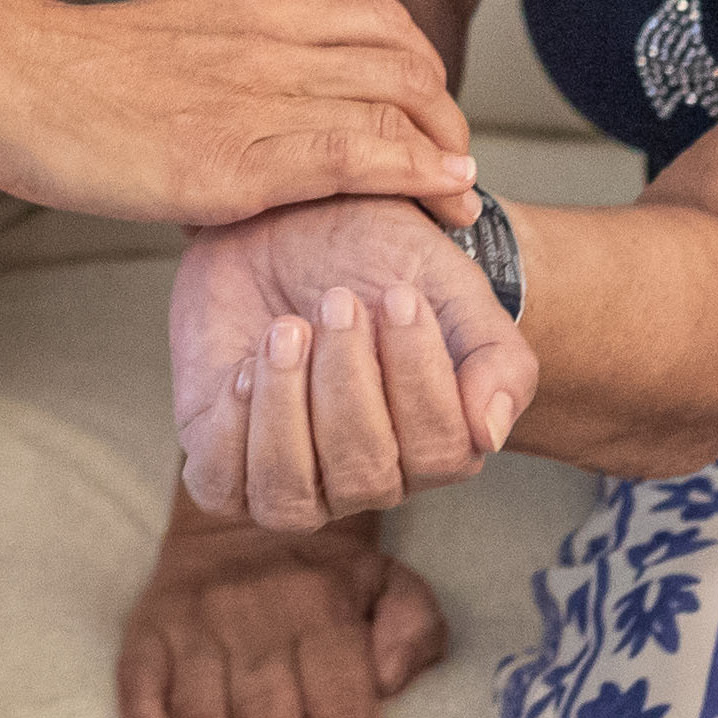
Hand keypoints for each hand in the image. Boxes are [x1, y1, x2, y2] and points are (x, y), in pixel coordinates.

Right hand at [0, 0, 477, 226]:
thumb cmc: (51, 77)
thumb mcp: (157, 53)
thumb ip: (211, 73)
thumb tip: (232, 113)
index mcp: (245, 15)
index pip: (379, 26)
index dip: (424, 74)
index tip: (431, 124)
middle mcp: (264, 44)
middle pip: (408, 64)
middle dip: (450, 119)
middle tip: (453, 170)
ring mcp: (252, 99)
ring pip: (397, 105)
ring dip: (445, 152)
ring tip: (455, 197)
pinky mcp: (231, 160)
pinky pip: (352, 156)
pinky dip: (413, 176)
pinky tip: (439, 200)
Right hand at [118, 501, 447, 717]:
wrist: (241, 513)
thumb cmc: (328, 577)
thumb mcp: (393, 585)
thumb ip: (413, 632)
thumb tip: (391, 683)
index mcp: (321, 610)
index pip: (338, 707)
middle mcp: (253, 617)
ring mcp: (192, 626)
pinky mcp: (146, 632)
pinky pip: (140, 691)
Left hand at [171, 197, 538, 527]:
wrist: (290, 219)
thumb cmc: (377, 258)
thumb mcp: (449, 286)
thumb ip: (496, 357)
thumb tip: (490, 432)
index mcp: (432, 446)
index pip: (440, 454)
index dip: (420, 380)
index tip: (399, 297)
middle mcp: (364, 476)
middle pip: (366, 474)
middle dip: (349, 381)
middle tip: (337, 298)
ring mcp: (291, 476)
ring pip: (289, 498)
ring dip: (286, 409)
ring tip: (286, 329)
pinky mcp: (223, 457)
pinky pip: (221, 487)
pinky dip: (233, 429)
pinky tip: (244, 365)